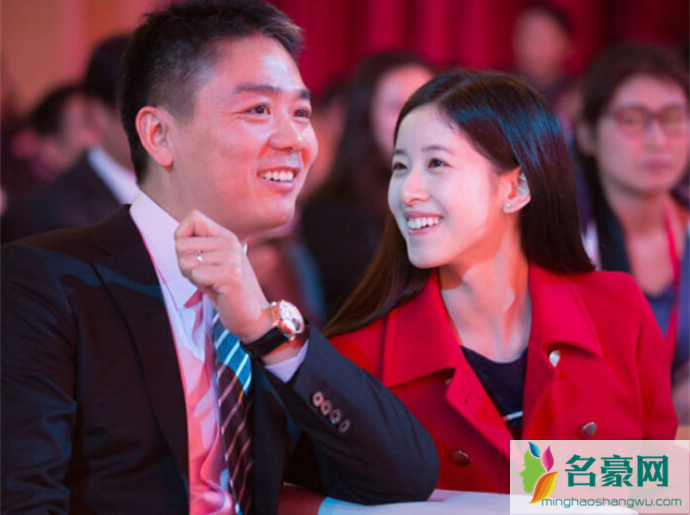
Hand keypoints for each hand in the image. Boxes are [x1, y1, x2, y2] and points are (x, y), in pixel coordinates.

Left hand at [175, 210, 271, 341]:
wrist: (255, 315)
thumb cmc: (229, 291)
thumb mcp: (215, 262)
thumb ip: (200, 247)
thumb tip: (178, 240)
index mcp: (226, 235)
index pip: (193, 217)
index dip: (182, 236)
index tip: (193, 255)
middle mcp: (230, 242)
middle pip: (181, 244)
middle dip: (185, 265)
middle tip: (205, 276)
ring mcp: (231, 258)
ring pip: (185, 262)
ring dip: (193, 278)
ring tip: (212, 283)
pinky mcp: (230, 275)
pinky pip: (196, 275)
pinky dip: (201, 287)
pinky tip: (217, 290)